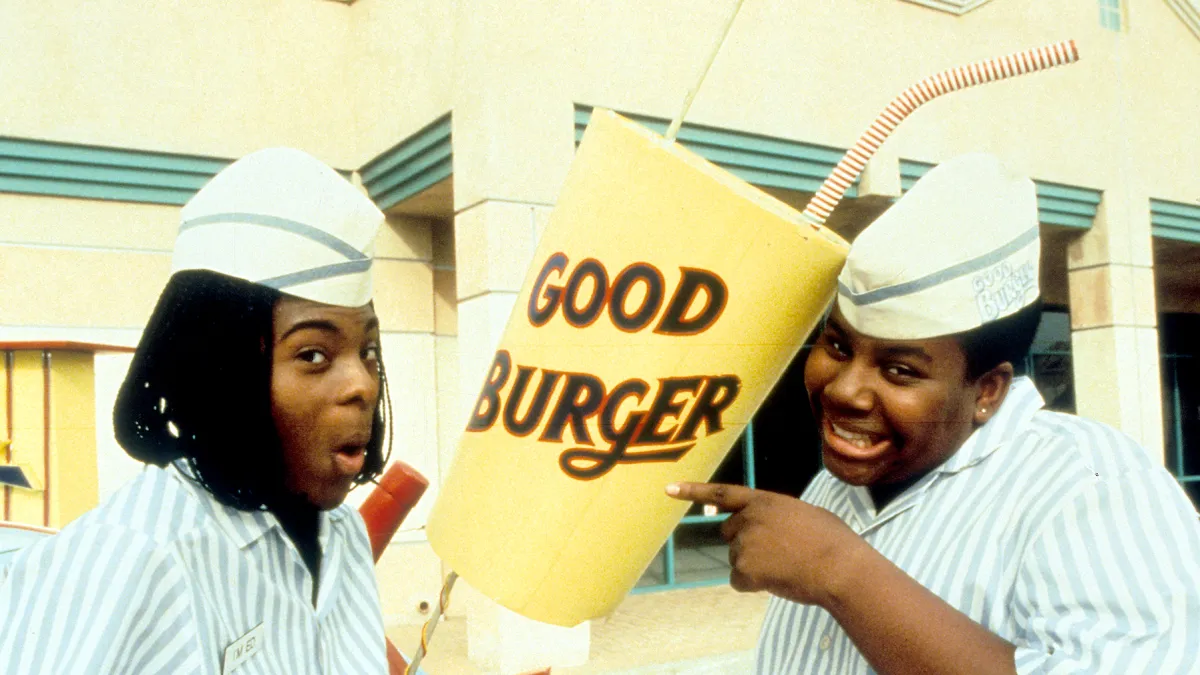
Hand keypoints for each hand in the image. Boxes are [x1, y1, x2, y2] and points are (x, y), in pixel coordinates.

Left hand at [666, 482, 865, 606]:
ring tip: (785, 566)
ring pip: (737, 559)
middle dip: (745, 544)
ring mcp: (744, 543)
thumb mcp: (803, 513)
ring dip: (754, 566)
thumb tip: (772, 528)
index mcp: (764, 501)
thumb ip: (777, 515)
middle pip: (729, 534)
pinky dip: (754, 585)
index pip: (721, 493)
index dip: (693, 491)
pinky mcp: (744, 568)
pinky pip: (739, 581)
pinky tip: (777, 581)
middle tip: (778, 553)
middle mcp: (748, 518)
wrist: (840, 567)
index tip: (668, 489)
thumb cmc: (833, 541)